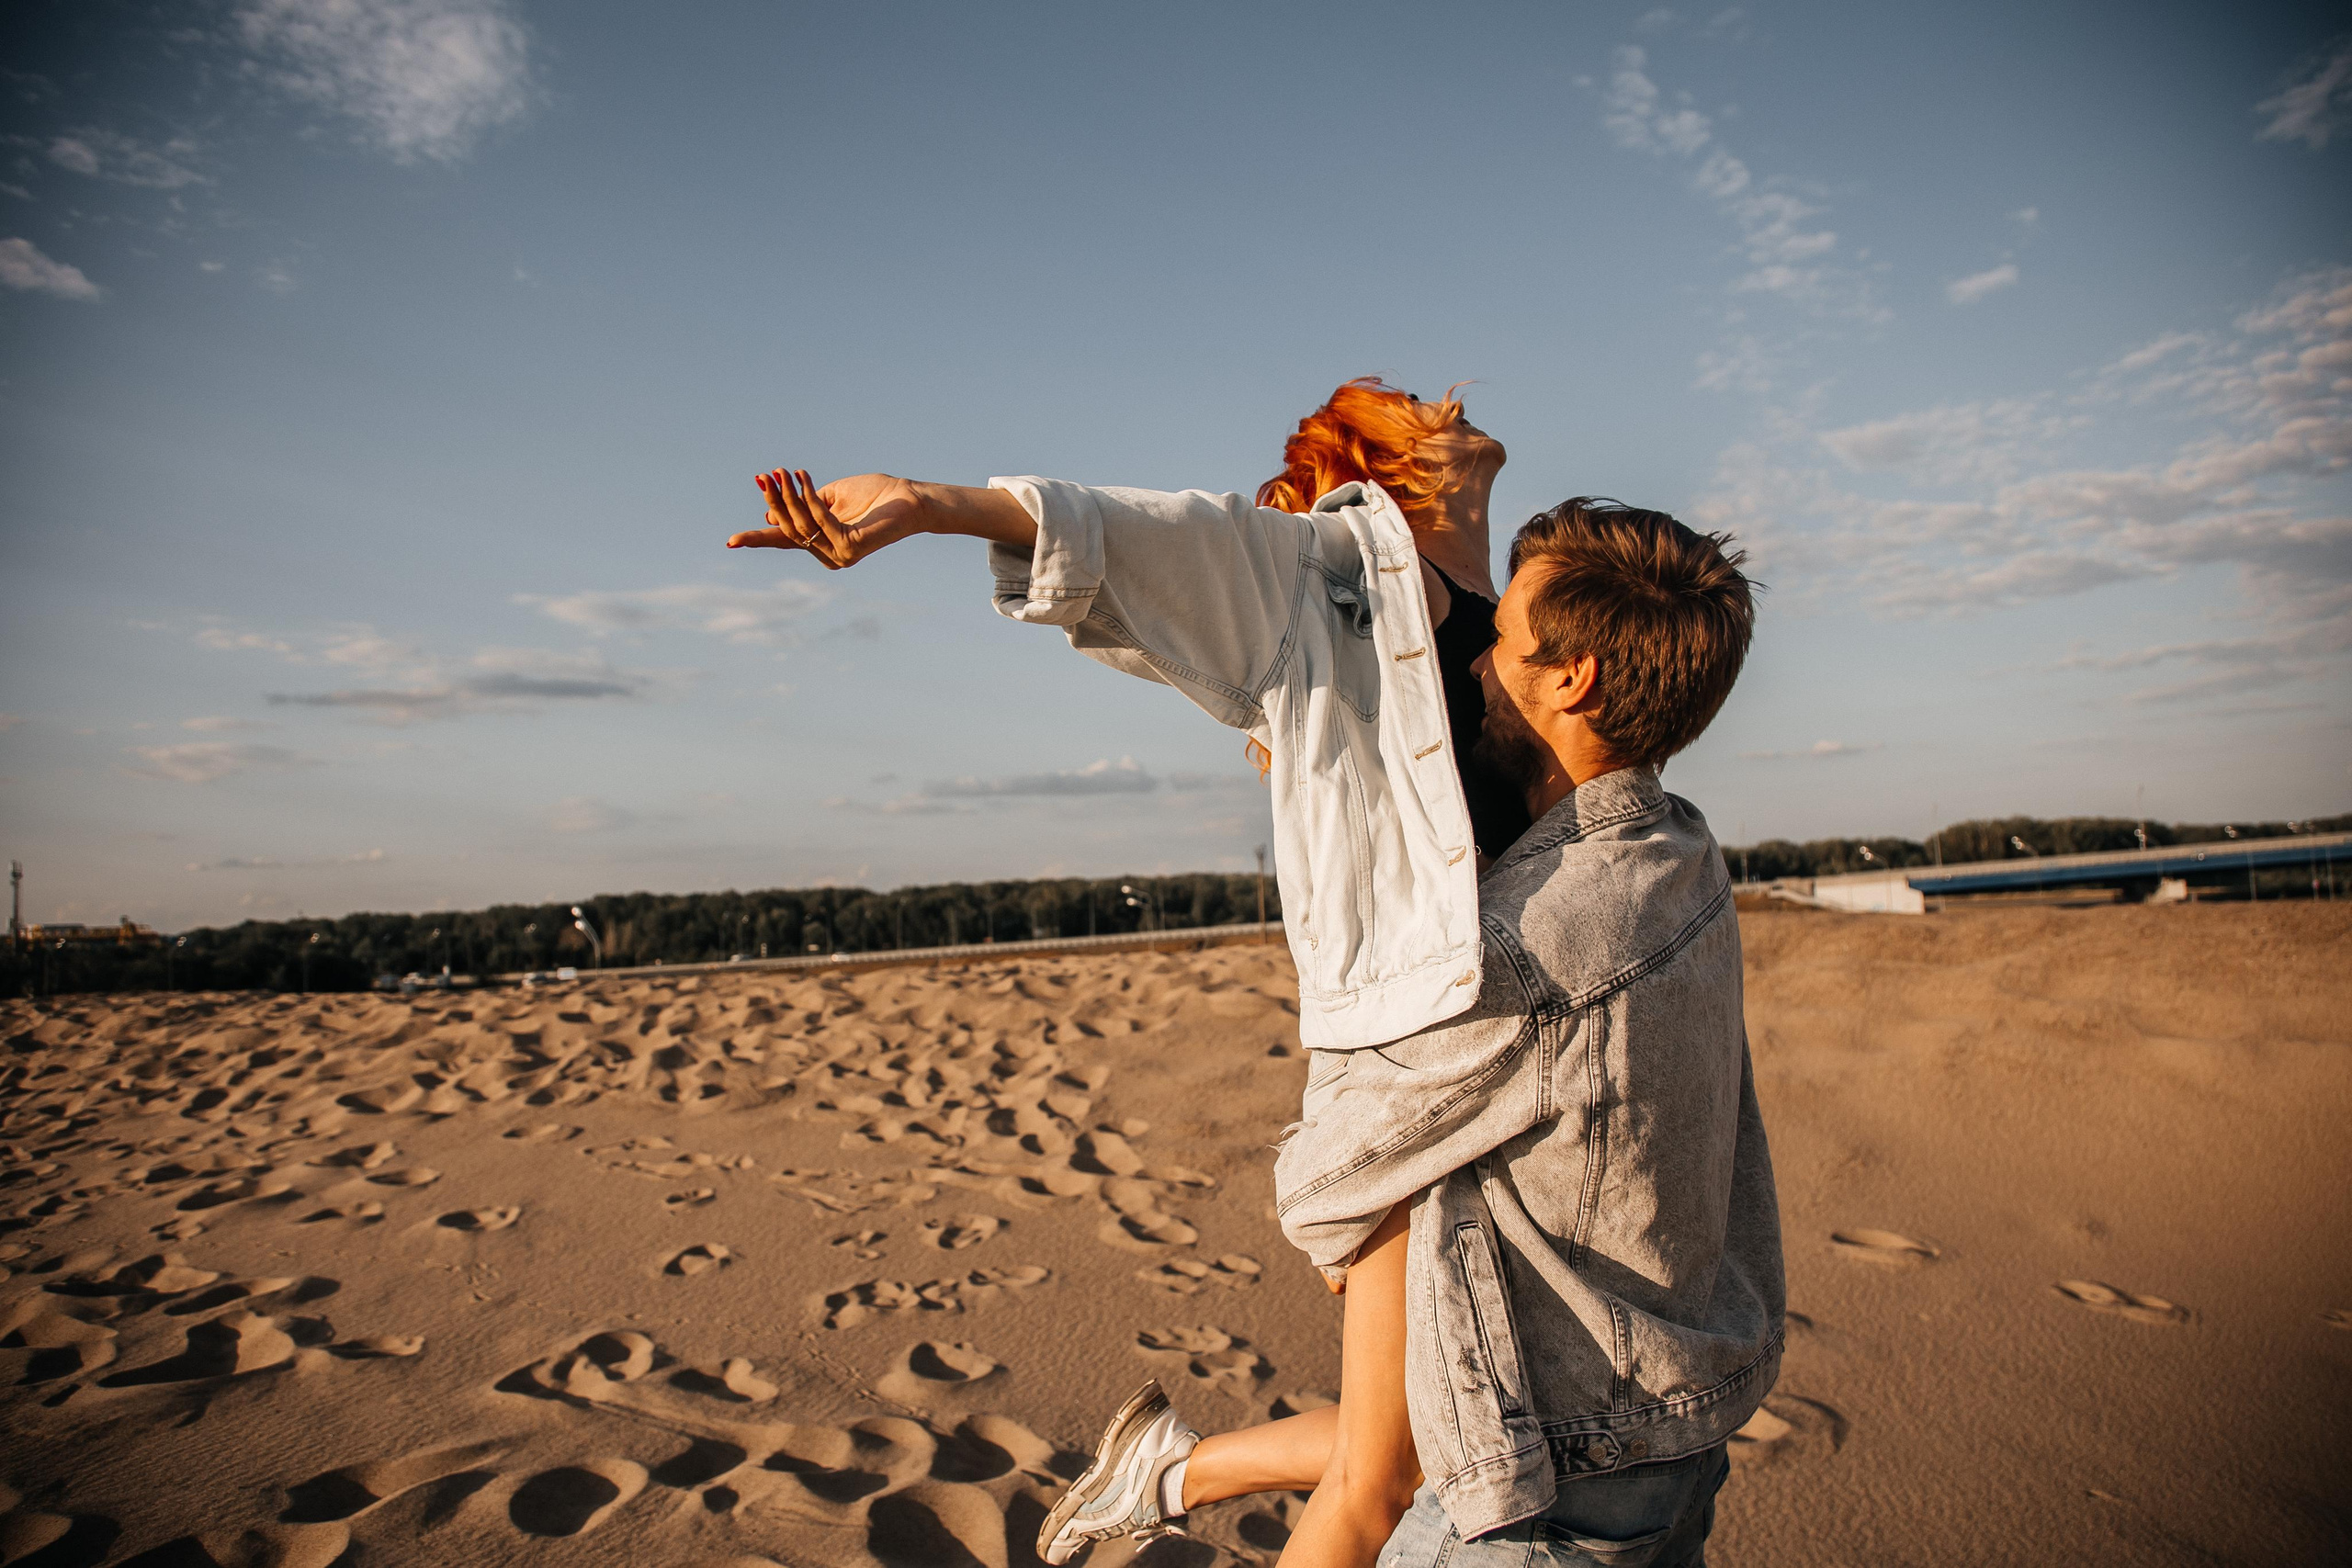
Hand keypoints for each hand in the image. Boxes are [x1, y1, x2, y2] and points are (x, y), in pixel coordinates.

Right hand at [729, 469, 924, 568]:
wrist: (910, 498)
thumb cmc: (875, 495)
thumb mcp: (832, 496)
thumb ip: (805, 505)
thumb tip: (770, 515)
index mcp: (822, 543)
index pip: (785, 541)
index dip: (757, 540)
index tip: (730, 542)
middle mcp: (829, 555)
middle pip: (789, 530)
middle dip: (774, 502)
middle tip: (764, 477)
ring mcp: (840, 555)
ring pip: (801, 525)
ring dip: (789, 496)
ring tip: (781, 471)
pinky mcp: (851, 546)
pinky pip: (820, 519)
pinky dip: (809, 497)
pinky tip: (803, 477)